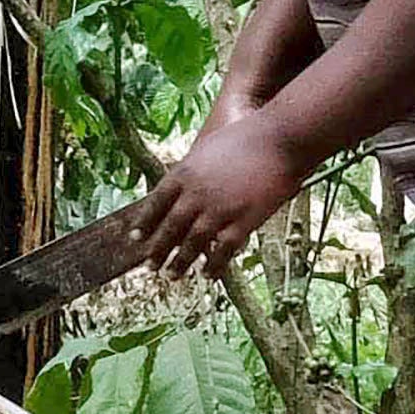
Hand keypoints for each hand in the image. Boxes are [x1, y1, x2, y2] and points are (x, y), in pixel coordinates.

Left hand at [135, 111, 307, 275]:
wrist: (278, 139)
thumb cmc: (245, 138)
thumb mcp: (207, 148)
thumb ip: (191, 171)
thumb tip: (178, 187)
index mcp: (184, 173)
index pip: (156, 203)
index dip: (145, 223)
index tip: (136, 239)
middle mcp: (196, 194)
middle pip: (171, 227)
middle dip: (158, 250)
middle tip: (150, 266)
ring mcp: (219, 210)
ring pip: (193, 243)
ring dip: (180, 262)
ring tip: (172, 275)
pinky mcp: (243, 222)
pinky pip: (223, 251)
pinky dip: (213, 266)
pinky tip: (207, 275)